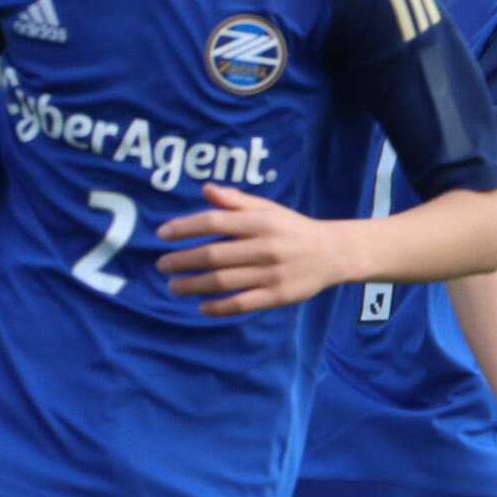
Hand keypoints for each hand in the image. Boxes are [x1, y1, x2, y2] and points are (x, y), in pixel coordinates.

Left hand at [156, 183, 343, 316]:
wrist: (334, 253)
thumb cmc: (293, 229)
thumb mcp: (268, 209)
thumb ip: (236, 202)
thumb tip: (206, 189)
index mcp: (261, 222)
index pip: (215, 222)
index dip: (185, 228)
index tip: (162, 234)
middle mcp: (265, 247)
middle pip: (213, 255)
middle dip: (182, 261)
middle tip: (162, 265)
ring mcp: (271, 273)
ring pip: (223, 281)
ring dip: (192, 285)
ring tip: (173, 286)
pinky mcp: (277, 296)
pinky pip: (241, 303)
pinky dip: (218, 307)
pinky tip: (201, 307)